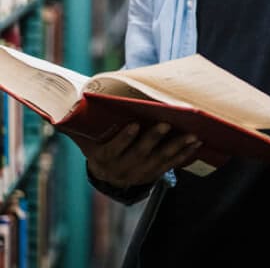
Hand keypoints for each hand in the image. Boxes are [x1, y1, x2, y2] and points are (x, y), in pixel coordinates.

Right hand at [76, 122, 202, 188]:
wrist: (108, 176)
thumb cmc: (98, 144)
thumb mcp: (87, 137)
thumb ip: (78, 123)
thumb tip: (62, 104)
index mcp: (104, 158)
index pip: (114, 149)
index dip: (123, 139)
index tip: (134, 125)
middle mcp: (122, 169)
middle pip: (140, 154)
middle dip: (154, 139)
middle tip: (166, 124)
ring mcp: (140, 173)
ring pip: (160, 160)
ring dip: (176, 147)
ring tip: (191, 134)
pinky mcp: (155, 174)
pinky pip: (171, 165)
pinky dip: (184, 154)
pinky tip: (196, 143)